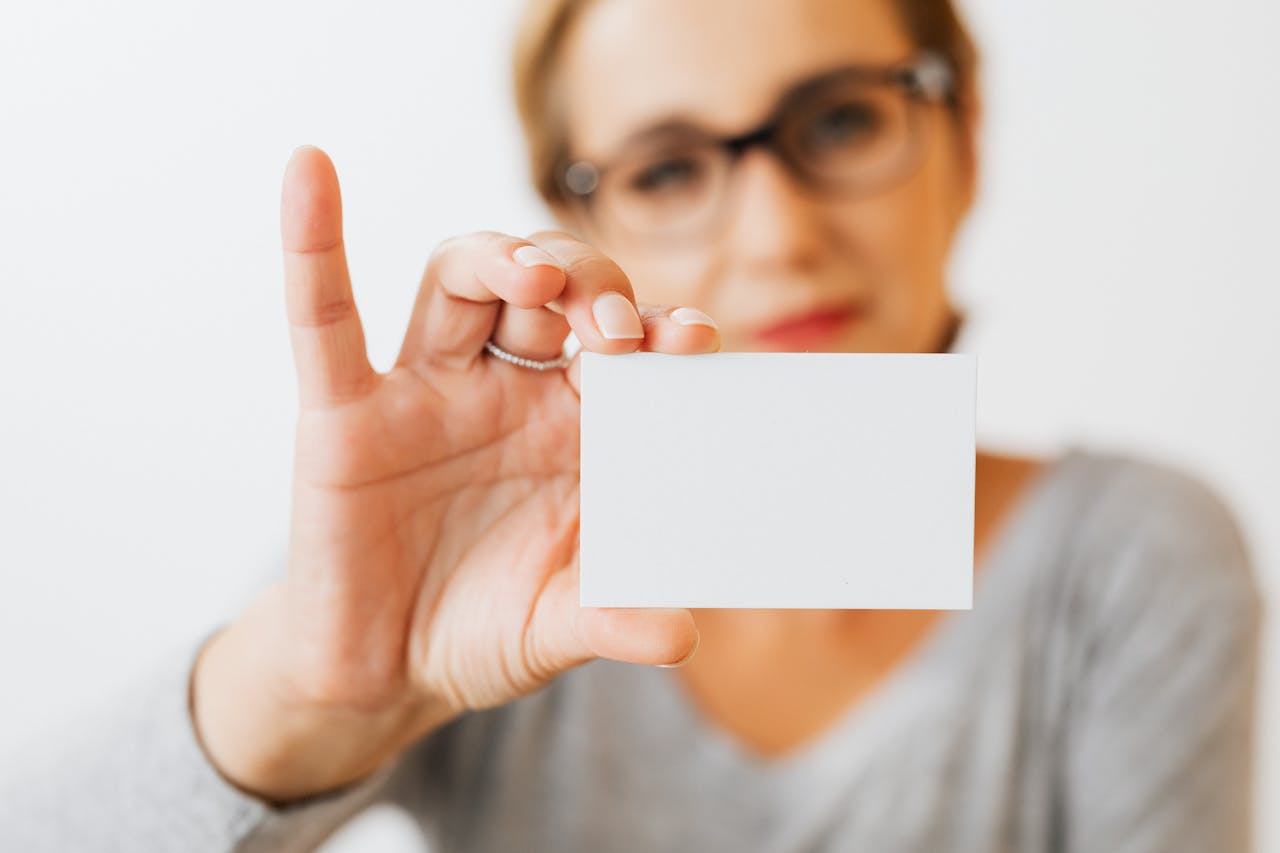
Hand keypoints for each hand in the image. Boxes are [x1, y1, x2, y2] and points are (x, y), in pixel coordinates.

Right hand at [191, 146, 715, 802]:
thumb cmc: (481, 628)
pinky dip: (313, 245)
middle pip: (553, 291)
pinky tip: (311, 171)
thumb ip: (613, 620)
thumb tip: (682, 634)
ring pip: (463, 280)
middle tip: (614, 333)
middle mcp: (507, 391)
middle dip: (590, 290)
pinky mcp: (345, 413)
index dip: (660, 333)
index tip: (693, 339)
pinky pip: (325, 318)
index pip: (627, 350)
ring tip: (537, 279)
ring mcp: (427, 392)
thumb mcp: (555, 626)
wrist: (382, 672)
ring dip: (502, 258)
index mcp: (573, 428)